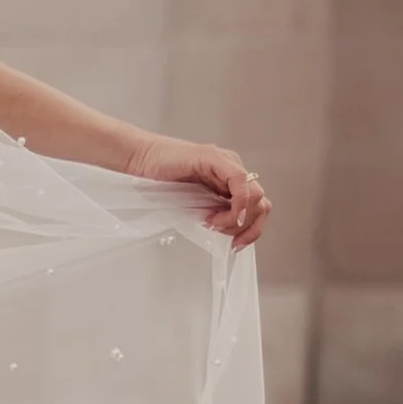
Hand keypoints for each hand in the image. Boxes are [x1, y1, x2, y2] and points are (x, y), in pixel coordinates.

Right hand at [121, 133, 269, 249]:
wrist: (141, 161)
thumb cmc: (160, 182)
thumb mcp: (194, 206)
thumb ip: (212, 215)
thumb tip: (228, 236)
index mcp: (230, 183)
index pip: (257, 208)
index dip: (252, 230)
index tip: (236, 245)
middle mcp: (233, 171)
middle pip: (261, 204)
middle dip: (244, 227)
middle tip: (220, 233)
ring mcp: (227, 163)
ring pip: (255, 196)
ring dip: (237, 218)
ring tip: (213, 222)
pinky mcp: (215, 158)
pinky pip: (240, 181)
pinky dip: (237, 203)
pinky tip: (220, 215)